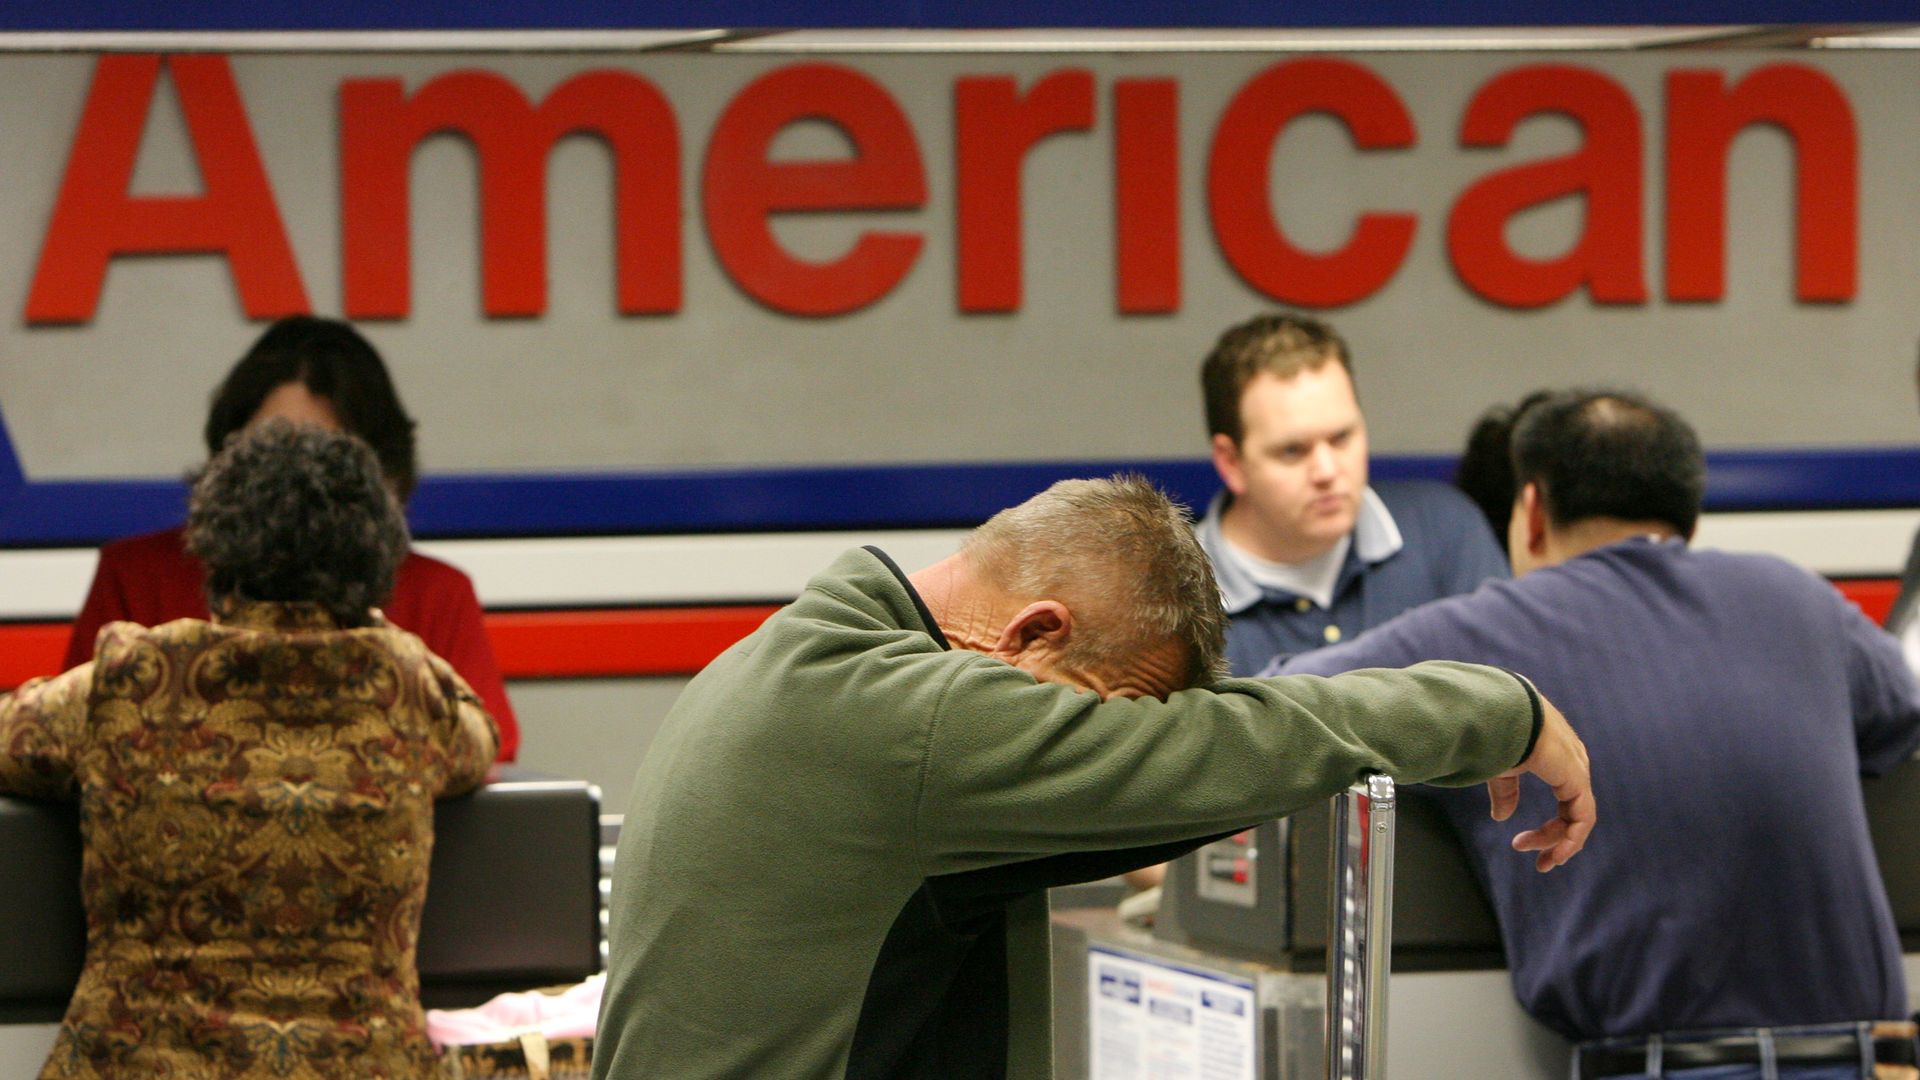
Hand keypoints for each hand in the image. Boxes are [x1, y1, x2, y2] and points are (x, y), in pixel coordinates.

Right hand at [1485, 693, 1593, 871]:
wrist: (1500, 714)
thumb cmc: (1496, 732)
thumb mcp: (1500, 768)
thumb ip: (1505, 793)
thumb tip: (1502, 817)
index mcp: (1557, 757)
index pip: (1565, 799)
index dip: (1549, 829)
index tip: (1520, 844)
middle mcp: (1572, 762)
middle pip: (1572, 811)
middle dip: (1553, 838)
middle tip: (1532, 858)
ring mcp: (1576, 770)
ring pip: (1578, 817)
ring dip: (1561, 843)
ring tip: (1543, 863)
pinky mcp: (1576, 778)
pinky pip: (1582, 817)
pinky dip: (1571, 839)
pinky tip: (1555, 855)